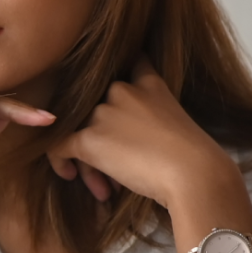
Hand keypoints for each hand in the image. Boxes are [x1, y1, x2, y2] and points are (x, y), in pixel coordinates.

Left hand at [43, 60, 239, 209]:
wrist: (193, 173)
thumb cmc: (193, 158)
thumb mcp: (177, 123)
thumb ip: (152, 117)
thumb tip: (128, 138)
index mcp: (148, 83)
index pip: (127, 66)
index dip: (112, 85)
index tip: (110, 106)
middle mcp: (121, 90)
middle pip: (95, 110)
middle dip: (101, 139)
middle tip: (114, 169)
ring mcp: (103, 112)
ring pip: (78, 131)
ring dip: (88, 159)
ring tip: (104, 186)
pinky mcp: (88, 138)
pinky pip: (58, 146)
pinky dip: (59, 161)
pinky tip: (71, 174)